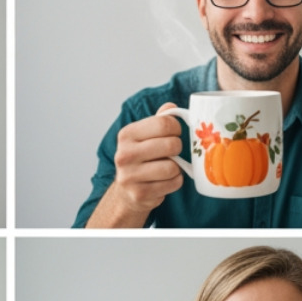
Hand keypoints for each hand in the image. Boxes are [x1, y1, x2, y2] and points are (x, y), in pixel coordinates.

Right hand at [88, 103, 184, 227]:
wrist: (126, 191)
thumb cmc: (141, 159)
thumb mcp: (145, 136)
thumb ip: (159, 120)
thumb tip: (170, 107)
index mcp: (126, 135)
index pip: (164, 123)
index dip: (176, 128)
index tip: (174, 133)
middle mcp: (124, 154)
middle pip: (171, 144)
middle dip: (177, 148)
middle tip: (172, 152)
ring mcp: (129, 176)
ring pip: (173, 167)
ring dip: (176, 168)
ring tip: (167, 168)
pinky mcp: (139, 193)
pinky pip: (173, 183)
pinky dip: (175, 182)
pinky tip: (164, 181)